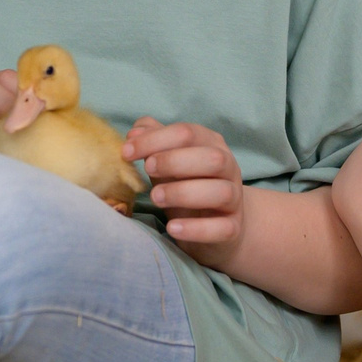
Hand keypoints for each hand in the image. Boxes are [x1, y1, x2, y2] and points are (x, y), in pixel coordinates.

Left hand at [125, 117, 244, 258]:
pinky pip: (221, 228)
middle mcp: (229, 168)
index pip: (187, 133)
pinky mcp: (233, 229)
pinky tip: (172, 227)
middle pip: (212, 158)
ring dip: (184, 193)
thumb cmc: (188, 186)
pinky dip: (196, 229)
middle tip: (147, 170)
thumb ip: (154, 142)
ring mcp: (234, 200)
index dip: (155, 139)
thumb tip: (134, 134)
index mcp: (212, 145)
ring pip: (221, 192)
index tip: (126, 152)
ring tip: (156, 198)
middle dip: (175, 161)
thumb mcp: (169, 162)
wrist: (218, 227)